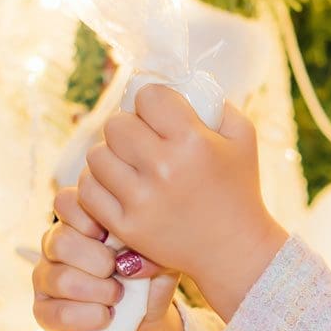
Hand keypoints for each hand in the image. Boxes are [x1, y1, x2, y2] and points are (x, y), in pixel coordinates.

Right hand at [34, 188, 184, 330]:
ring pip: (60, 278)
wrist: (146, 326)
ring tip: (118, 297)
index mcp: (79, 223)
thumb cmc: (149, 282)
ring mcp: (46, 278)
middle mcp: (56, 246)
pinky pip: (56, 312)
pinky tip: (107, 318)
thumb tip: (130, 256)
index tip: (112, 236)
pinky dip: (88, 317)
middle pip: (60, 241)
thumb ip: (148, 243)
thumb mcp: (159, 257)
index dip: (87, 217)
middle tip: (121, 272)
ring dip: (97, 291)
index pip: (65, 203)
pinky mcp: (43, 312)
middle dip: (98, 261)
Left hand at [76, 84, 288, 318]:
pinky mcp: (127, 225)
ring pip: (97, 155)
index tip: (160, 116)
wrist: (234, 250)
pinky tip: (119, 186)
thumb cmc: (238, 189)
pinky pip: (89, 190)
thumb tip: (180, 80)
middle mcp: (164, 168)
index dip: (152, 102)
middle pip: (116, 124)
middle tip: (143, 141)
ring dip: (111, 156)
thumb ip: (215, 102)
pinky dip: (99, 184)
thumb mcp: (242, 137)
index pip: (148, 97)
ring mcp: (142, 200)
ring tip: (130, 165)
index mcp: (192, 142)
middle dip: (128, 128)